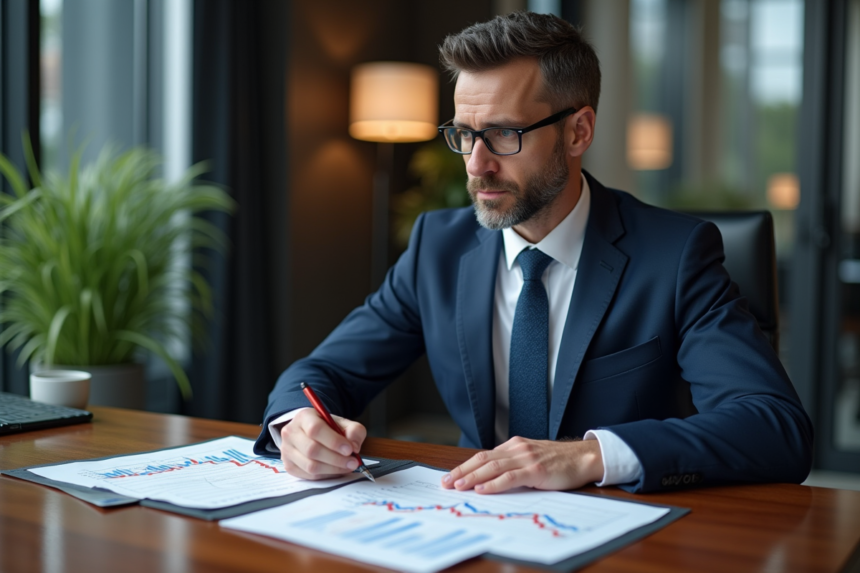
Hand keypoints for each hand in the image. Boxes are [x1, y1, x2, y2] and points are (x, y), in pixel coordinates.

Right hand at [279, 408, 366, 479]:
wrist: (311, 433)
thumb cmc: (327, 428)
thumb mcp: (343, 423)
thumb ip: (354, 431)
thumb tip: (354, 447)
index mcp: (304, 417)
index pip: (316, 429)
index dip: (334, 441)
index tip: (349, 449)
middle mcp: (291, 433)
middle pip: (312, 450)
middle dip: (336, 459)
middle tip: (353, 462)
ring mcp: (287, 450)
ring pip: (310, 466)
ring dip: (333, 469)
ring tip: (347, 466)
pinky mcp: (289, 466)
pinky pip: (308, 476)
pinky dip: (326, 475)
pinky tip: (335, 470)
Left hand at [440, 437, 603, 493]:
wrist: (583, 457)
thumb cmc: (558, 462)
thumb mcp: (531, 458)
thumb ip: (513, 464)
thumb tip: (491, 478)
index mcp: (513, 446)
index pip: (482, 456)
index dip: (464, 466)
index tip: (450, 477)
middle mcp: (516, 449)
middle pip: (482, 460)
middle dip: (461, 471)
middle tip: (445, 483)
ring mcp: (526, 458)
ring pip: (492, 467)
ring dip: (472, 478)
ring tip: (458, 486)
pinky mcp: (536, 470)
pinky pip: (510, 477)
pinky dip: (494, 484)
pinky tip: (483, 489)